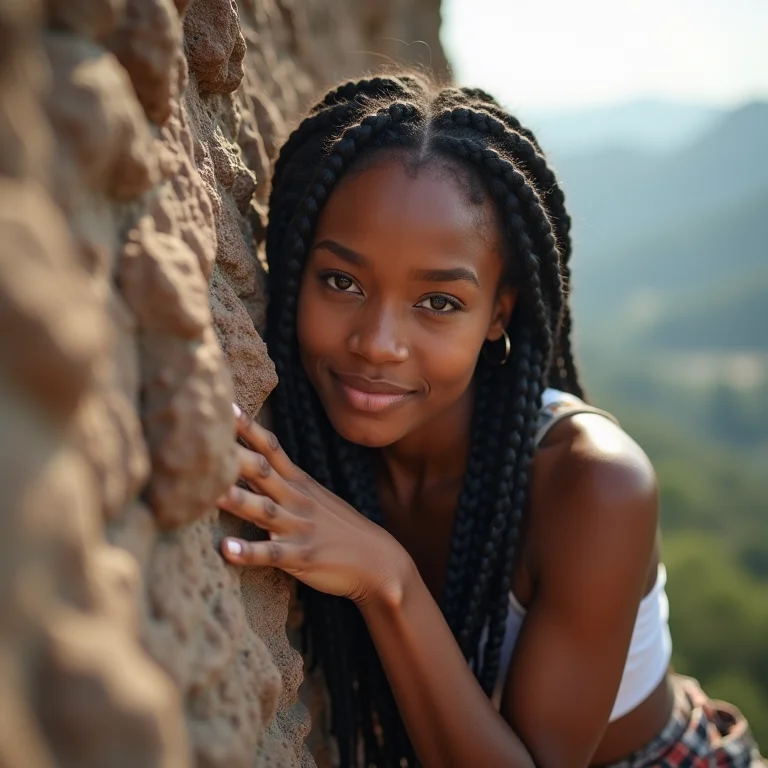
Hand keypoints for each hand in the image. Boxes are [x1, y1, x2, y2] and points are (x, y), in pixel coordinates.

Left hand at [218, 405, 410, 605]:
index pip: (270, 449)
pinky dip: (249, 552)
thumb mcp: (316, 497)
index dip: (248, 429)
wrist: (379, 561)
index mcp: (299, 483)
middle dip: (234, 456)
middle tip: (205, 440)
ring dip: (236, 502)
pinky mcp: (302, 557)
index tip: (226, 407)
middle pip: (262, 472)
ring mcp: (299, 528)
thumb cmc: (343, 529)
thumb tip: (253, 464)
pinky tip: (227, 550)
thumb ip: (286, 481)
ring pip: (263, 511)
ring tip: (208, 495)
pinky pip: (272, 555)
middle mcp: (296, 500)